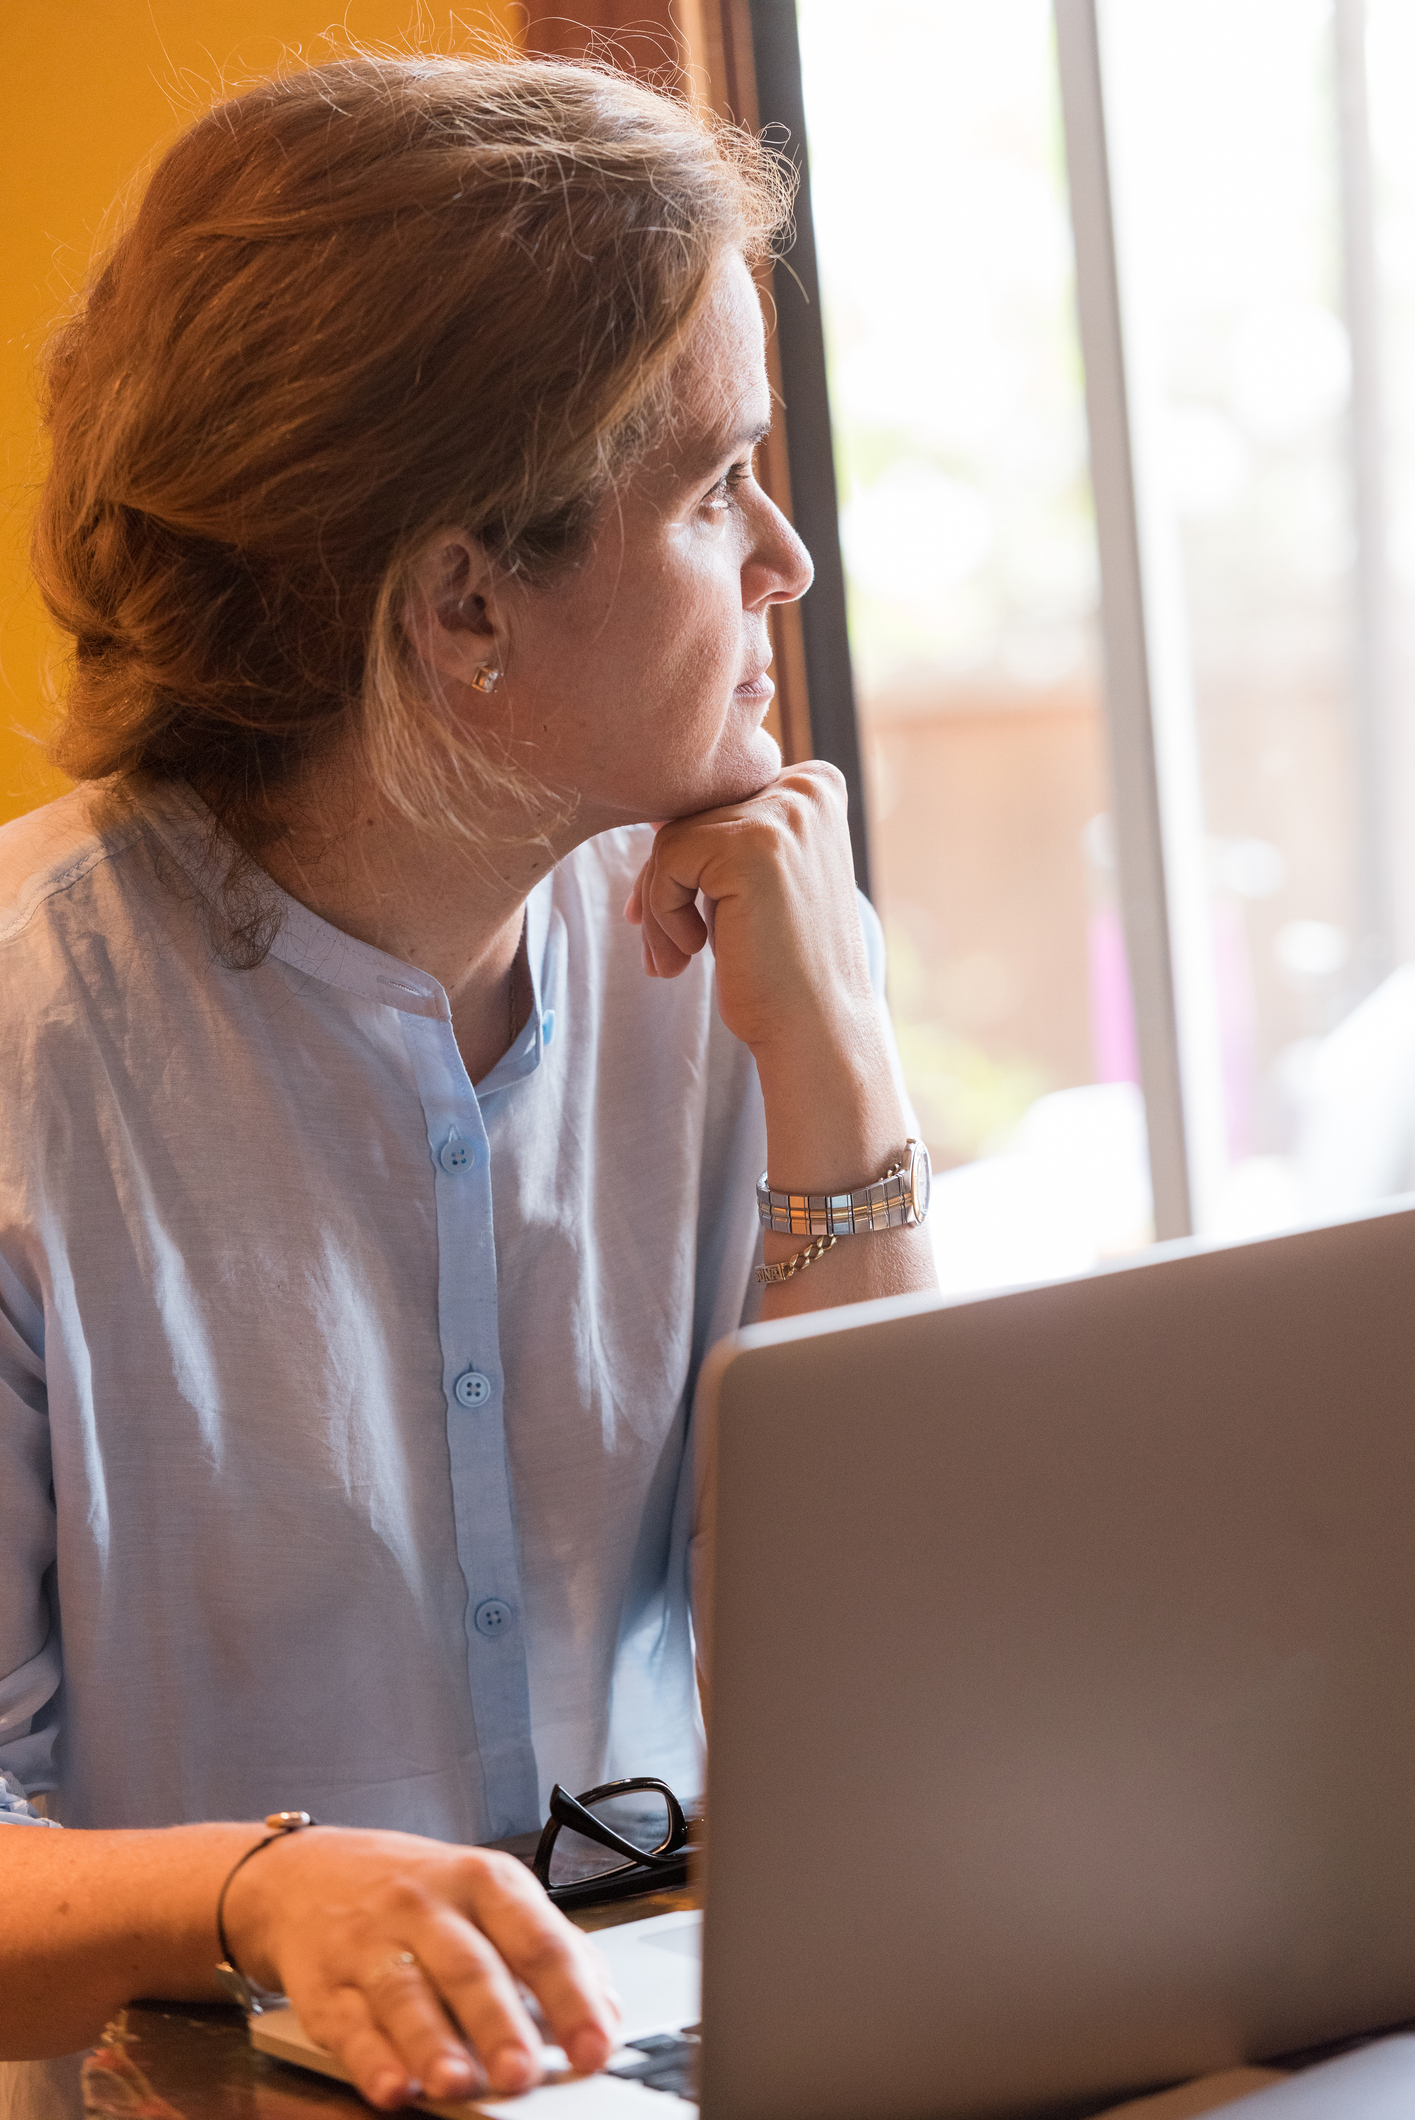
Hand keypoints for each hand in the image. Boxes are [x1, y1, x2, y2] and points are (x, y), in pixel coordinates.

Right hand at [223, 1826, 620, 2108]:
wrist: (308, 1872)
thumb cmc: (418, 1892)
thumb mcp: (490, 1896)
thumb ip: (549, 1948)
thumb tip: (608, 2009)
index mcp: (484, 1882)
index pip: (537, 1938)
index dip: (571, 1995)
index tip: (595, 2046)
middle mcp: (427, 1907)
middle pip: (470, 1967)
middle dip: (499, 2023)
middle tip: (524, 2073)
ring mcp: (373, 1944)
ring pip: (407, 1996)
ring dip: (435, 2044)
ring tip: (459, 2083)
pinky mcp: (325, 1985)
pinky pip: (349, 2025)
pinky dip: (372, 2060)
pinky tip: (394, 2086)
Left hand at [625, 760, 877, 1070]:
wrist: (816, 1028)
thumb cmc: (780, 964)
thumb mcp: (756, 883)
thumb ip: (721, 837)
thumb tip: (651, 814)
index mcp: (815, 787)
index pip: (714, 800)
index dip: (685, 864)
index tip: (679, 920)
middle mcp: (806, 788)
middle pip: (690, 815)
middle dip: (664, 888)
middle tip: (666, 954)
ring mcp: (783, 813)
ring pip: (671, 838)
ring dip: (659, 907)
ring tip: (674, 962)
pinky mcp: (752, 846)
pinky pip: (667, 859)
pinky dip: (663, 913)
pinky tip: (694, 953)